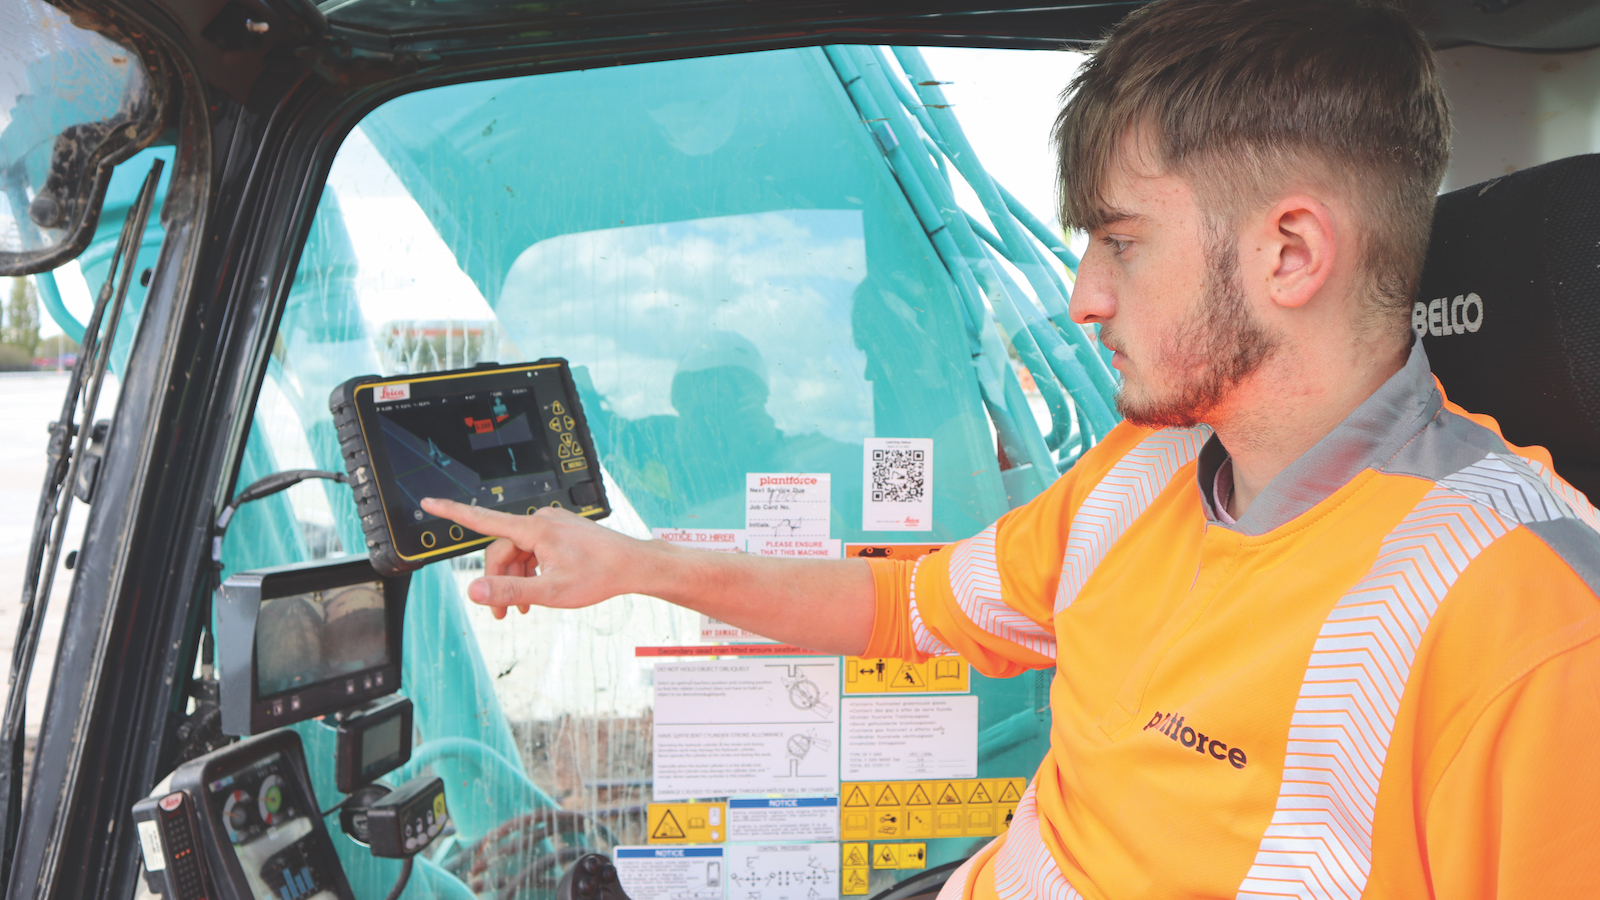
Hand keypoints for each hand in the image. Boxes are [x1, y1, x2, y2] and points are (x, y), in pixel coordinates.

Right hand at [418, 498, 651, 618]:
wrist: (632, 565)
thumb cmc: (598, 575)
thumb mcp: (550, 591)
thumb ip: (509, 591)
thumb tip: (474, 592)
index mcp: (533, 529)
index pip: (482, 519)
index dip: (452, 511)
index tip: (428, 501)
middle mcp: (540, 520)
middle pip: (501, 551)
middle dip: (498, 582)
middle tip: (503, 614)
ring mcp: (552, 524)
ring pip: (518, 553)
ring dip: (516, 580)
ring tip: (523, 609)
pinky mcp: (561, 531)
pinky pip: (534, 550)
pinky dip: (531, 571)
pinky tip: (538, 591)